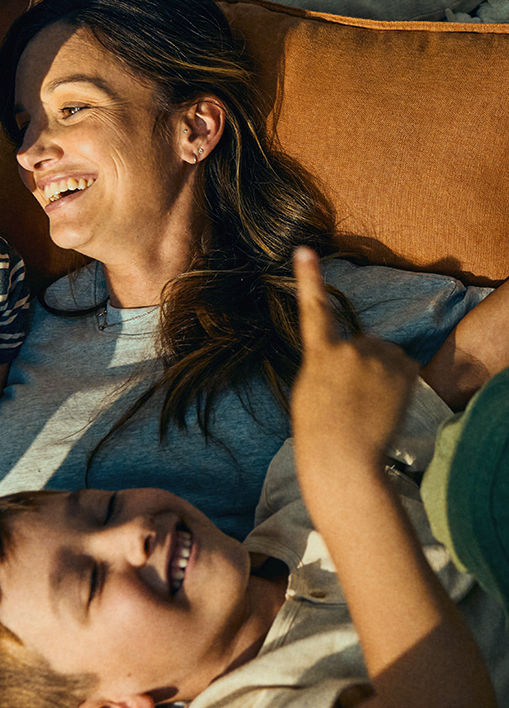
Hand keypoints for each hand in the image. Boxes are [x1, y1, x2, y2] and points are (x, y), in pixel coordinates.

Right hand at [290, 247, 417, 474]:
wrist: (344, 457)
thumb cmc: (320, 432)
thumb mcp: (309, 392)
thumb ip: (327, 365)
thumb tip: (351, 354)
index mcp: (319, 355)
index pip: (314, 309)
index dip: (309, 278)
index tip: (305, 251)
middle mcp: (349, 348)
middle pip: (361, 345)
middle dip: (360, 364)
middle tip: (350, 400)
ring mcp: (377, 357)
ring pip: (383, 357)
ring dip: (380, 374)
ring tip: (367, 407)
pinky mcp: (402, 368)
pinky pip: (402, 367)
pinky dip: (398, 382)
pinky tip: (386, 405)